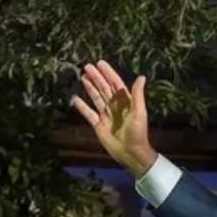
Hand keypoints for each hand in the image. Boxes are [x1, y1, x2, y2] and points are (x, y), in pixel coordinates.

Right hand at [71, 61, 156, 176]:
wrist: (131, 153)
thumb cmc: (138, 133)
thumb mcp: (139, 112)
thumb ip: (138, 94)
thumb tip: (141, 76)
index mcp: (126, 102)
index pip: (115, 84)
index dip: (108, 73)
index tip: (100, 63)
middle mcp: (115, 106)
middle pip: (104, 88)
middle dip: (96, 77)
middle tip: (87, 66)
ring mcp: (106, 115)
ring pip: (96, 98)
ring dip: (90, 87)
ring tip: (83, 76)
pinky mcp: (98, 125)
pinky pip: (88, 113)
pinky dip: (81, 106)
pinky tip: (75, 98)